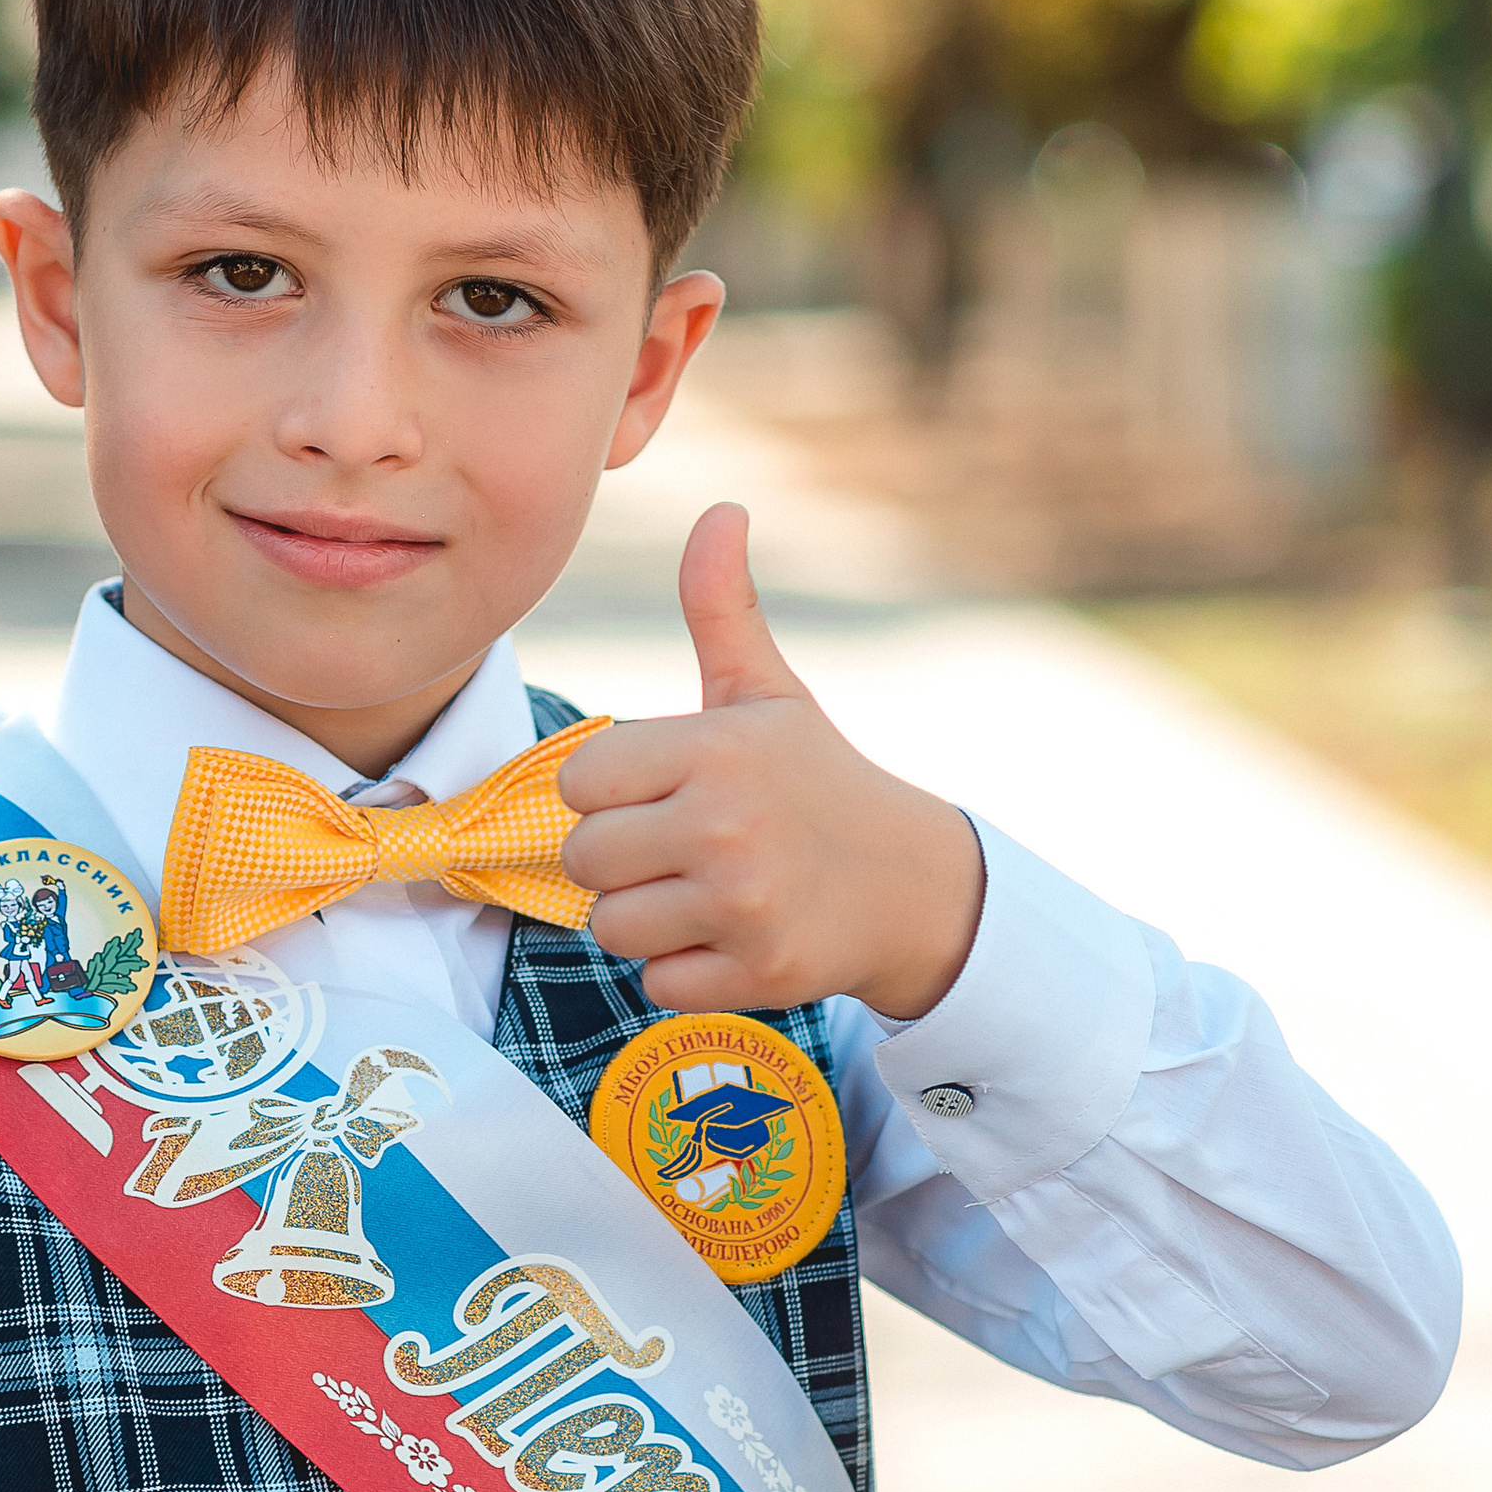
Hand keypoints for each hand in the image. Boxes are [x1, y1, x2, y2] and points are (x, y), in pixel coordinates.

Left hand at [559, 503, 984, 1021]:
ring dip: (646, 919)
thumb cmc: (817, 780)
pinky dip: (682, 970)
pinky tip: (728, 937)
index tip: (656, 795)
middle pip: (586, 860)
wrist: (909, 884)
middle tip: (677, 851)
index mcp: (716, 749)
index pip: (582, 782)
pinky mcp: (756, 972)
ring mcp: (742, 904)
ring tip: (701, 893)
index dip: (608, 794)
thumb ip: (722, 608)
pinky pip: (656, 981)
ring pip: (613, 927)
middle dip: (620, 862)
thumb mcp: (768, 693)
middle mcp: (725, 824)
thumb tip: (722, 510)